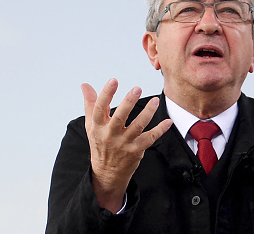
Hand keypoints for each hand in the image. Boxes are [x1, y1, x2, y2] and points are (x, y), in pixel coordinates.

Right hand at [82, 78, 172, 212]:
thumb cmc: (100, 143)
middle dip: (128, 103)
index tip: (114, 80)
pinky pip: (150, 138)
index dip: (106, 94)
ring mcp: (124, 143)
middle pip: (120, 117)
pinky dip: (160, 130)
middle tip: (137, 88)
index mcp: (98, 127)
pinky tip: (168, 121)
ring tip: (155, 100)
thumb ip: (90, 104)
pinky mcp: (136, 150)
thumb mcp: (91, 125)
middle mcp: (110, 135)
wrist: (107, 173)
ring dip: (147, 113)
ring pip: (137, 127)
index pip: (100, 108)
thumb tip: (85, 85)